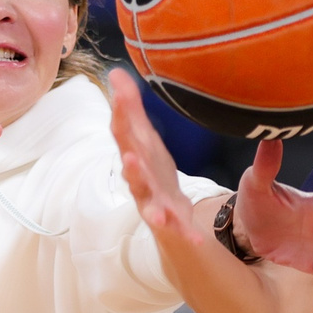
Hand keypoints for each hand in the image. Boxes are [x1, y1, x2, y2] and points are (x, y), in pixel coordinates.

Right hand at [108, 69, 204, 235]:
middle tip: (129, 156)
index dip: (120, 113)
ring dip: (149, 202)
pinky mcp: (171, 222)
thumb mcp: (145, 139)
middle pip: (132, 170)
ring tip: (154, 207)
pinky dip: (186, 233)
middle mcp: (139, 180)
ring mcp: (153, 203)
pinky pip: (178, 229)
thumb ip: (131, 108)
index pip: (124, 133)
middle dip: (130, 163)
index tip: (119, 93)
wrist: (168, 215)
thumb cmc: (153, 172)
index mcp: (135, 155)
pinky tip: (197, 239)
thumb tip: (115, 73)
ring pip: (147, 201)